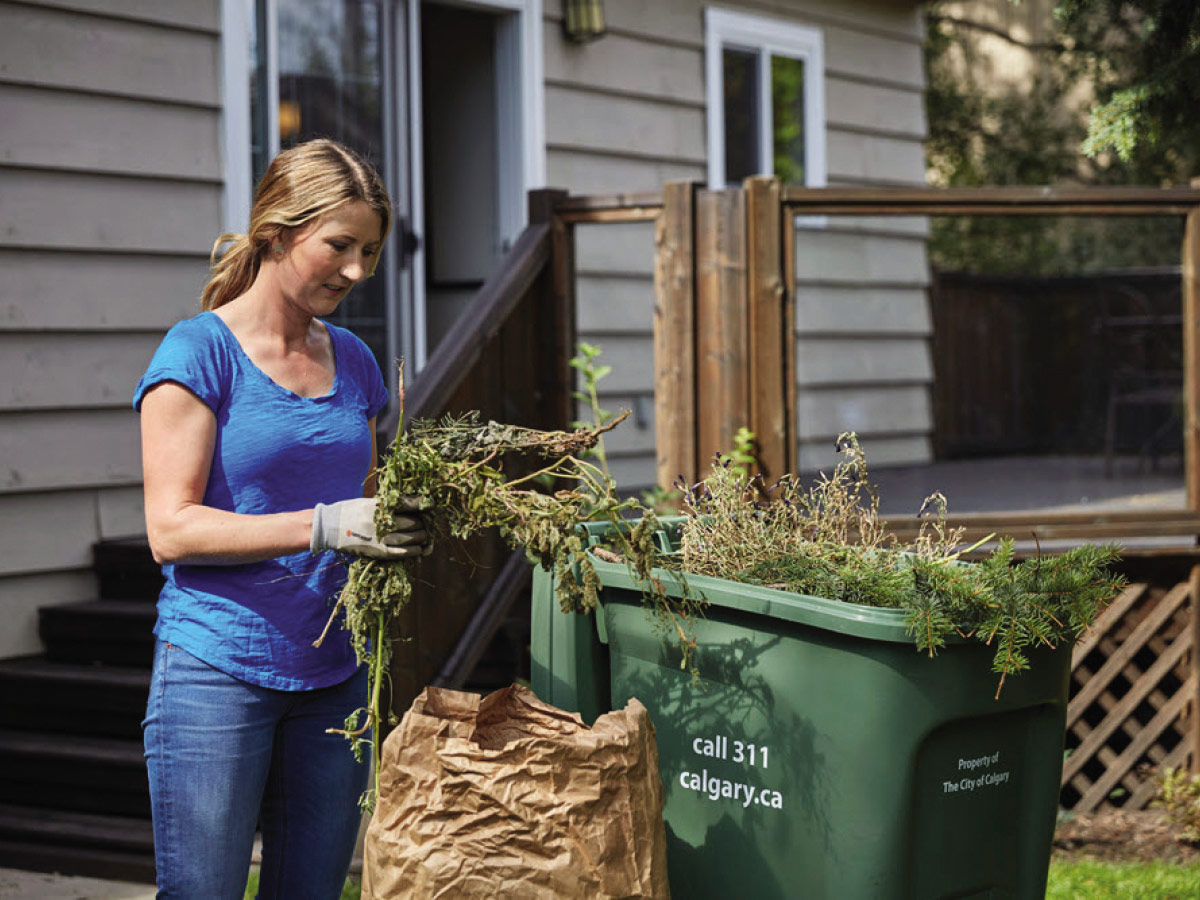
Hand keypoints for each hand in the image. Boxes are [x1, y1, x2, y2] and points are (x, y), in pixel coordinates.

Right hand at [310, 497, 430, 558]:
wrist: (329, 526)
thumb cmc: (351, 512)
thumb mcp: (369, 502)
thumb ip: (390, 505)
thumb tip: (415, 507)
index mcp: (380, 504)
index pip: (409, 503)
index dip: (424, 504)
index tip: (431, 504)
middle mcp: (382, 520)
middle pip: (414, 522)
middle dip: (423, 523)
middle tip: (424, 524)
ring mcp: (380, 537)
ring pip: (412, 538)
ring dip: (422, 537)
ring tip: (423, 536)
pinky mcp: (378, 551)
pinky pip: (402, 553)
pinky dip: (414, 551)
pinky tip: (419, 549)